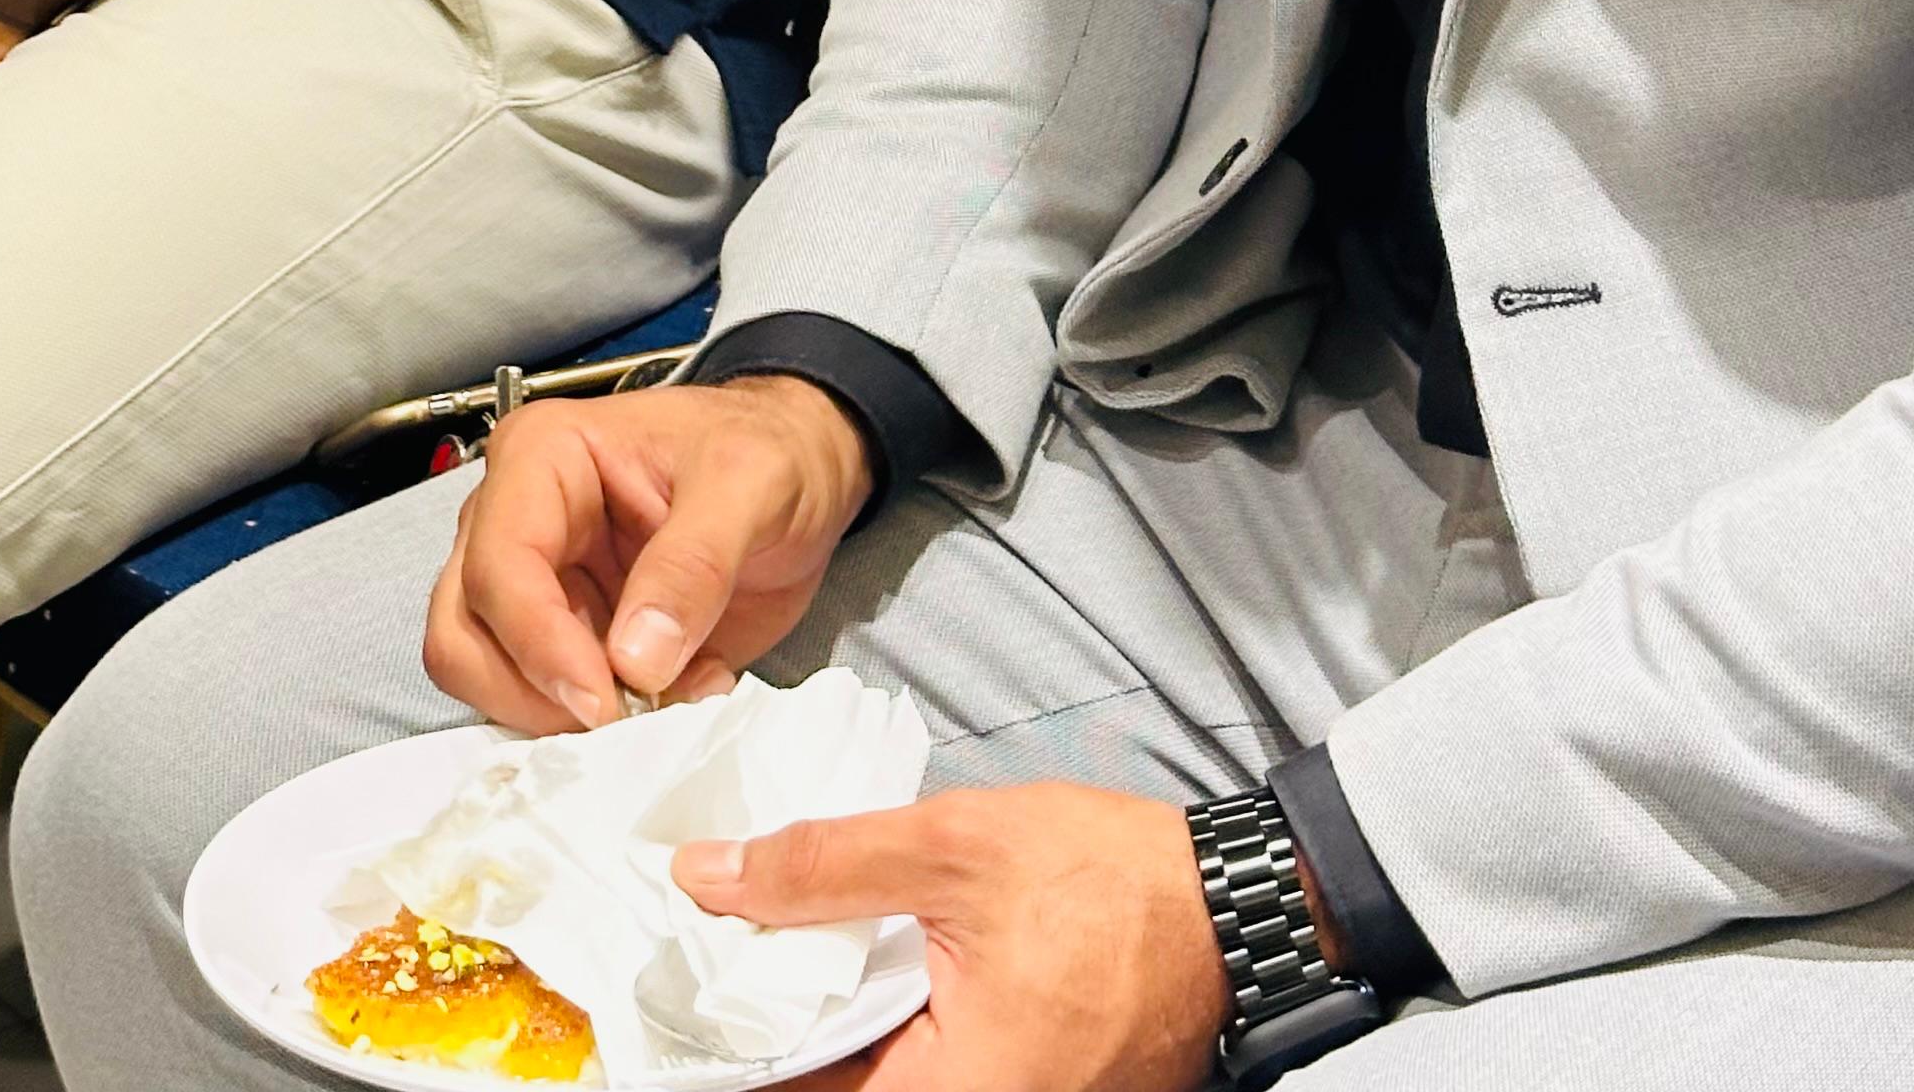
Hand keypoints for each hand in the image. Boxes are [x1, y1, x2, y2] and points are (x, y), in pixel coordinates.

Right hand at [425, 375, 877, 734]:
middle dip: (531, 692)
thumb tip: (635, 659)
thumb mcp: (752, 486)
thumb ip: (695, 562)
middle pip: (463, 629)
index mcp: (544, 456)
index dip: (538, 642)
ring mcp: (531, 580)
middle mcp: (514, 516)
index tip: (604, 701)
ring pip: (482, 672)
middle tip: (619, 720)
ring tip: (654, 704)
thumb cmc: (770, 454)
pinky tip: (666, 700)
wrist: (803, 472)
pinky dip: (589, 725)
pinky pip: (537, 700)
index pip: (499, 564)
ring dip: (555, 716)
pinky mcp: (561, 634)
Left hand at [676, 784, 1231, 1091]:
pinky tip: (853, 964)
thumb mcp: (954, 846)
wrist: (1233, 904)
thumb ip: (825, 865)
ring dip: (830, 1023)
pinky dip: (885, 1023)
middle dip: (778, 1031)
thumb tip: (708, 877)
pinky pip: (929, 1071)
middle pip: (840, 1090)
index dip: (734, 1046)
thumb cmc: (1111, 880)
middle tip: (721, 960)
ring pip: (882, 1080)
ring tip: (779, 951)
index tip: (680, 996)